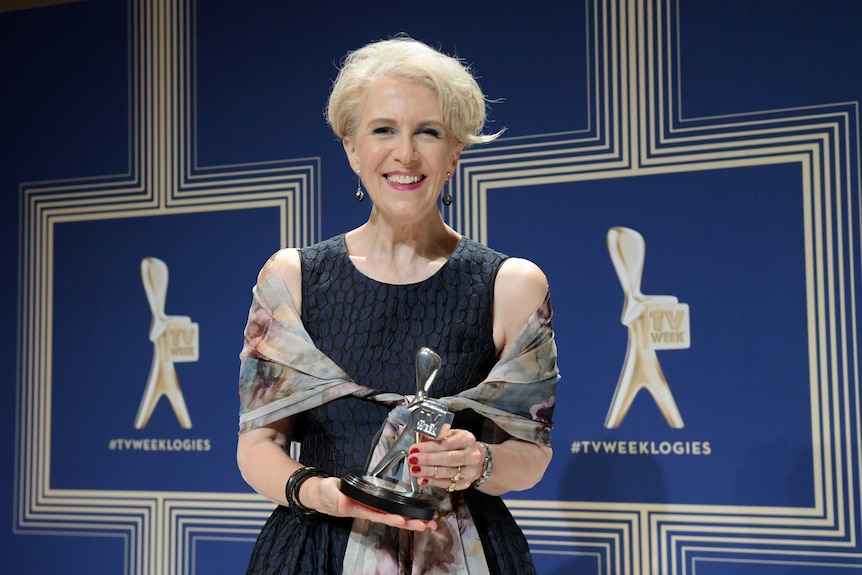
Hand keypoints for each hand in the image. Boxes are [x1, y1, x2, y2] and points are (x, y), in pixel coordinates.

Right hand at [311, 476, 437, 530]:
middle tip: (427, 525)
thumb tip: (343, 501)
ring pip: (395, 516)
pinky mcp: (375, 503)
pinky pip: (392, 509)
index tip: (404, 520)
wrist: (321, 494)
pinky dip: (405, 512)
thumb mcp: (328, 491)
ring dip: (412, 520)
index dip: (391, 518)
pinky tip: (417, 515)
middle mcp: (369, 511)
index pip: (378, 515)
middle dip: (410, 523)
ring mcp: (373, 508)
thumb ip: (335, 496)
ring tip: (428, 523)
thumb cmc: (325, 493)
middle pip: (392, 519)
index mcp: (359, 508)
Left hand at [407, 429, 484, 491]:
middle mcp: (471, 455)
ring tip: (414, 469)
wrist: (475, 459)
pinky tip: (422, 479)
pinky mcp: (464, 483)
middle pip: (448, 459)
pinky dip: (433, 482)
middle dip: (427, 459)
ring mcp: (469, 471)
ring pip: (446, 472)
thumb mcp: (451, 435)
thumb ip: (436, 436)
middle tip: (413, 459)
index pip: (446, 443)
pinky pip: (446, 484)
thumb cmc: (459, 445)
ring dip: (428, 471)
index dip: (428, 446)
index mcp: (467, 439)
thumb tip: (419, 436)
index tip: (414, 448)